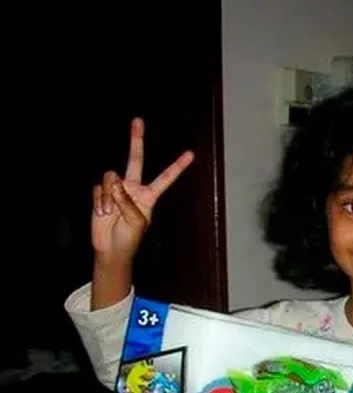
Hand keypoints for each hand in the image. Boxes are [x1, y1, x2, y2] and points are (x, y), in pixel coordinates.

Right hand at [92, 117, 193, 267]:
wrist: (111, 248)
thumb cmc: (130, 237)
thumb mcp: (137, 221)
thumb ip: (127, 200)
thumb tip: (113, 182)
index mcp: (149, 195)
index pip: (166, 178)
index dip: (177, 166)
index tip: (191, 154)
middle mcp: (133, 188)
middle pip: (135, 159)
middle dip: (136, 140)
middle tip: (138, 120)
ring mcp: (116, 189)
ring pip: (110, 177)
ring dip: (108, 196)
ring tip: (110, 211)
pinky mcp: (100, 193)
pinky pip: (98, 188)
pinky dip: (99, 201)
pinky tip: (102, 212)